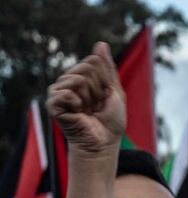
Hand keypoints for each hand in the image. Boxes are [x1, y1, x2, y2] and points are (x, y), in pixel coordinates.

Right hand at [47, 42, 125, 159]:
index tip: (105, 97)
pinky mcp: (53, 104)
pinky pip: (63, 92)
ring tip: (87, 110)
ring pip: (76, 79)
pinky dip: (76, 102)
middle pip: (86, 68)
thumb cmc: (112, 120)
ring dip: (89, 97)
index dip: (105, 81)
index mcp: (83, 78)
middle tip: (97, 105)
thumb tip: (101, 44)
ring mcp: (59, 92)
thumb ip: (107, 68)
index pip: (93, 62)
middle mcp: (69, 83)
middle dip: (98, 89)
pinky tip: (77, 112)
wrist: (104, 142)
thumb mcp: (114, 91)